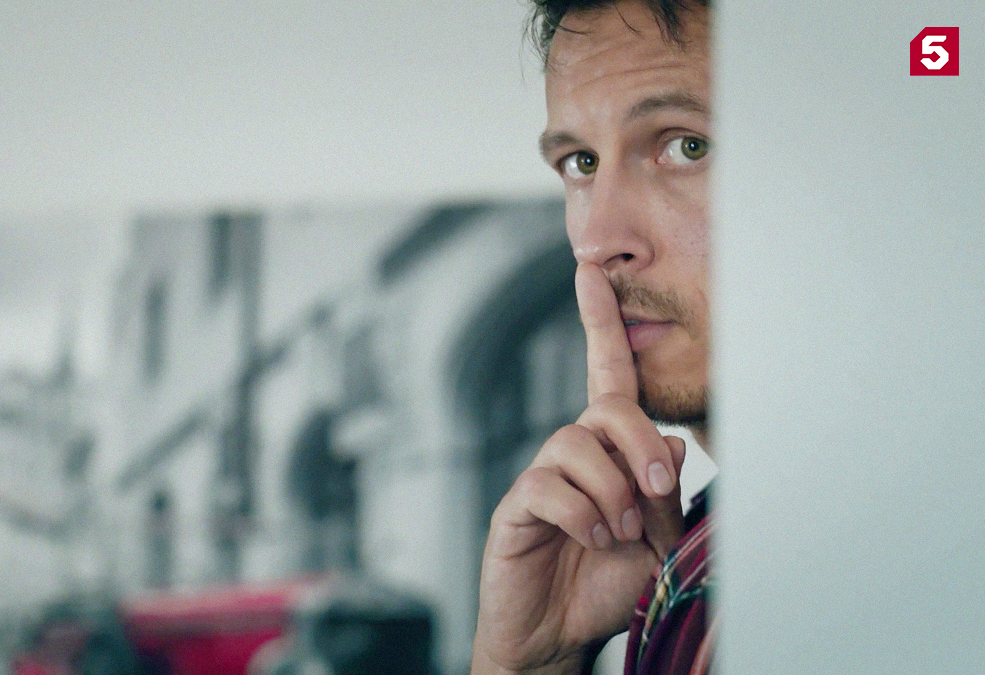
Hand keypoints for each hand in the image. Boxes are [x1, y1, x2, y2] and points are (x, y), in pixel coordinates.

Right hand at [471, 264, 686, 674]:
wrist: (560, 636)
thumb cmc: (607, 583)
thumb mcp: (658, 540)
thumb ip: (669, 494)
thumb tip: (675, 447)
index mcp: (607, 452)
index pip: (605, 375)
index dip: (598, 323)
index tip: (589, 273)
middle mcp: (572, 455)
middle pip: (607, 406)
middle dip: (641, 443)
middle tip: (656, 491)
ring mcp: (541, 479)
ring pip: (576, 444)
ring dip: (614, 492)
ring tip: (620, 533)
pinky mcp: (516, 508)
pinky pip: (550, 487)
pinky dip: (585, 516)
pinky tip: (593, 540)